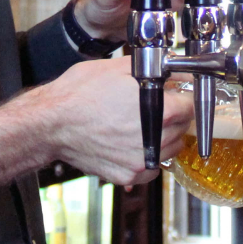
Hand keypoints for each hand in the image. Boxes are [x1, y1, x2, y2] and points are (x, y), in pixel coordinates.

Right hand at [0, 56, 193, 186]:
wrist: (51, 123)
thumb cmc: (78, 94)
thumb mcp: (118, 68)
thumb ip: (151, 68)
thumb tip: (171, 67)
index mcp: (160, 111)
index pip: (191, 105)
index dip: (183, 96)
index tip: (177, 94)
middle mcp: (156, 140)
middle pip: (183, 129)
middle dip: (174, 115)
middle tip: (157, 106)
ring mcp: (143, 161)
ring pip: (171, 150)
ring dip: (165, 137)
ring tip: (143, 123)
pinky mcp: (128, 175)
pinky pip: (152, 168)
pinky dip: (148, 157)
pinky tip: (133, 142)